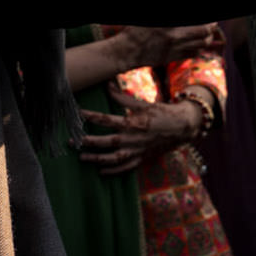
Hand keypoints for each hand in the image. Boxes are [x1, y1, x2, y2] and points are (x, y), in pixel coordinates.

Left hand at [79, 90, 205, 175]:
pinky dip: (114, 171)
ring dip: (97, 159)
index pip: (107, 120)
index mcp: (133, 123)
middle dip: (89, 142)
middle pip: (107, 142)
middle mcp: (134, 139)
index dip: (91, 116)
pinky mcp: (142, 159)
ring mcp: (138, 151)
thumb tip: (107, 84)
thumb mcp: (142, 103)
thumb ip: (122, 97)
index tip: (78, 113)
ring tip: (82, 157)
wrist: (182, 127)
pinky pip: (126, 168)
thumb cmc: (161, 112)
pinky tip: (101, 172)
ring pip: (114, 158)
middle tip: (73, 141)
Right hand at [118, 24, 224, 69]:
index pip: (197, 23)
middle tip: (212, 24)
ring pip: (201, 43)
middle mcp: (175, 35)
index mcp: (168, 24)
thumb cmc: (135, 30)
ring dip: (207, 38)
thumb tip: (184, 23)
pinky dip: (199, 48)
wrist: (127, 51)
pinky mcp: (174, 57)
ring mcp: (175, 47)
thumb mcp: (149, 20)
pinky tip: (196, 44)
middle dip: (211, 26)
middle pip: (204, 31)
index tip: (210, 19)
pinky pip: (194, 53)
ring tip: (207, 34)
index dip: (207, 20)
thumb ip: (167, 20)